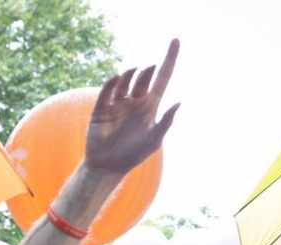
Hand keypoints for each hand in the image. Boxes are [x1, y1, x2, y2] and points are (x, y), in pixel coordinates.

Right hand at [85, 39, 179, 174]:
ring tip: (131, 74)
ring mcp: (118, 104)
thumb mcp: (154, 140)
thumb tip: (178, 103)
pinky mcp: (102, 108)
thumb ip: (166, 122)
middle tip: (148, 70)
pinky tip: (117, 78)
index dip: (170, 59)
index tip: (176, 40)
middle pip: (144, 77)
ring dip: (130, 74)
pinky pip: (107, 91)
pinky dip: (112, 82)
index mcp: (150, 106)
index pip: (162, 78)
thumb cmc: (133, 155)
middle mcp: (135, 101)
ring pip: (126, 80)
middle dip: (147, 71)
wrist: (107, 166)